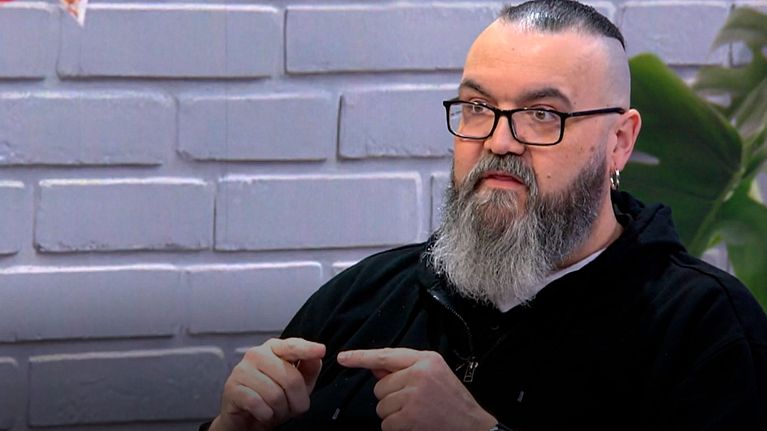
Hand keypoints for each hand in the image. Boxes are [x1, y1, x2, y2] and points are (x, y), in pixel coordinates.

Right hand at [210, 338, 324, 430]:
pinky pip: (259, 404)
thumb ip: (308, 368)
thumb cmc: (272, 397)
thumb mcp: (297, 383)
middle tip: (292, 408)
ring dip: (280, 410)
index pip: (293, 346)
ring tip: (275, 410)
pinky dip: (266, 415)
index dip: (307, 349)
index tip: (321, 350)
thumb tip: (316, 356)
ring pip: (275, 395)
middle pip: (290, 378)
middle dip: (297, 400)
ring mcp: (242, 370)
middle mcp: (257, 354)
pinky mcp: (232, 388)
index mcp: (274, 348)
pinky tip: (262, 413)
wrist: (245, 418)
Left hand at [337, 348, 496, 430]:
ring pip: (381, 406)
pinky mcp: (410, 417)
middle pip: (380, 386)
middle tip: (414, 402)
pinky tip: (415, 425)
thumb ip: (405, 368)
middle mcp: (419, 374)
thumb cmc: (452, 400)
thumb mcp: (434, 374)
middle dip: (391, 397)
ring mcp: (414, 396)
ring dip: (394, 414)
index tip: (343, 358)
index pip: (386, 356)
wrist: (473, 426)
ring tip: (417, 413)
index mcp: (425, 360)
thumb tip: (375, 367)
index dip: (361, 357)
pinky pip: (387, 424)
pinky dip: (396, 428)